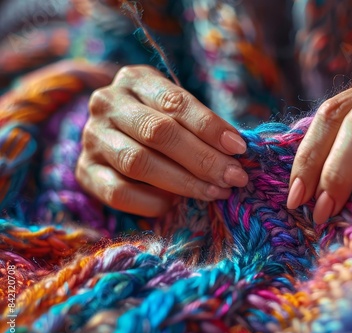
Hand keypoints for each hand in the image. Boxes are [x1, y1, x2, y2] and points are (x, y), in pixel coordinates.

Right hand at [76, 65, 247, 216]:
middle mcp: (107, 104)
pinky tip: (173, 204)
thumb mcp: (177, 112)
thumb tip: (236, 152)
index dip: (209, 127)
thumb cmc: (158, 122)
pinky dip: (152, 202)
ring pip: (138, 162)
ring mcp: (92, 137)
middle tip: (234, 177)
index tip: (239, 148)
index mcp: (135, 80)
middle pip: (157, 132)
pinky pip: (119, 192)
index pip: (175, 102)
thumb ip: (201, 126)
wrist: (113, 137)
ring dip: (184, 182)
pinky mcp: (85, 171)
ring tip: (215, 192)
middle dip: (202, 158)